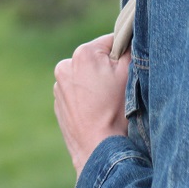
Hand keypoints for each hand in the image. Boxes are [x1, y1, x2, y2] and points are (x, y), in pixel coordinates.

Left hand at [54, 33, 130, 176]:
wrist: (98, 148)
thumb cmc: (116, 111)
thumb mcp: (130, 73)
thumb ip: (129, 49)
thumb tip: (129, 39)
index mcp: (83, 53)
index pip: (111, 41)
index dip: (125, 54)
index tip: (129, 71)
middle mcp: (65, 65)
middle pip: (96, 59)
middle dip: (108, 69)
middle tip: (118, 90)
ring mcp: (59, 86)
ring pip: (85, 75)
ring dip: (96, 83)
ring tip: (106, 103)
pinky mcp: (58, 102)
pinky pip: (77, 92)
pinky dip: (87, 97)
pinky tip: (97, 111)